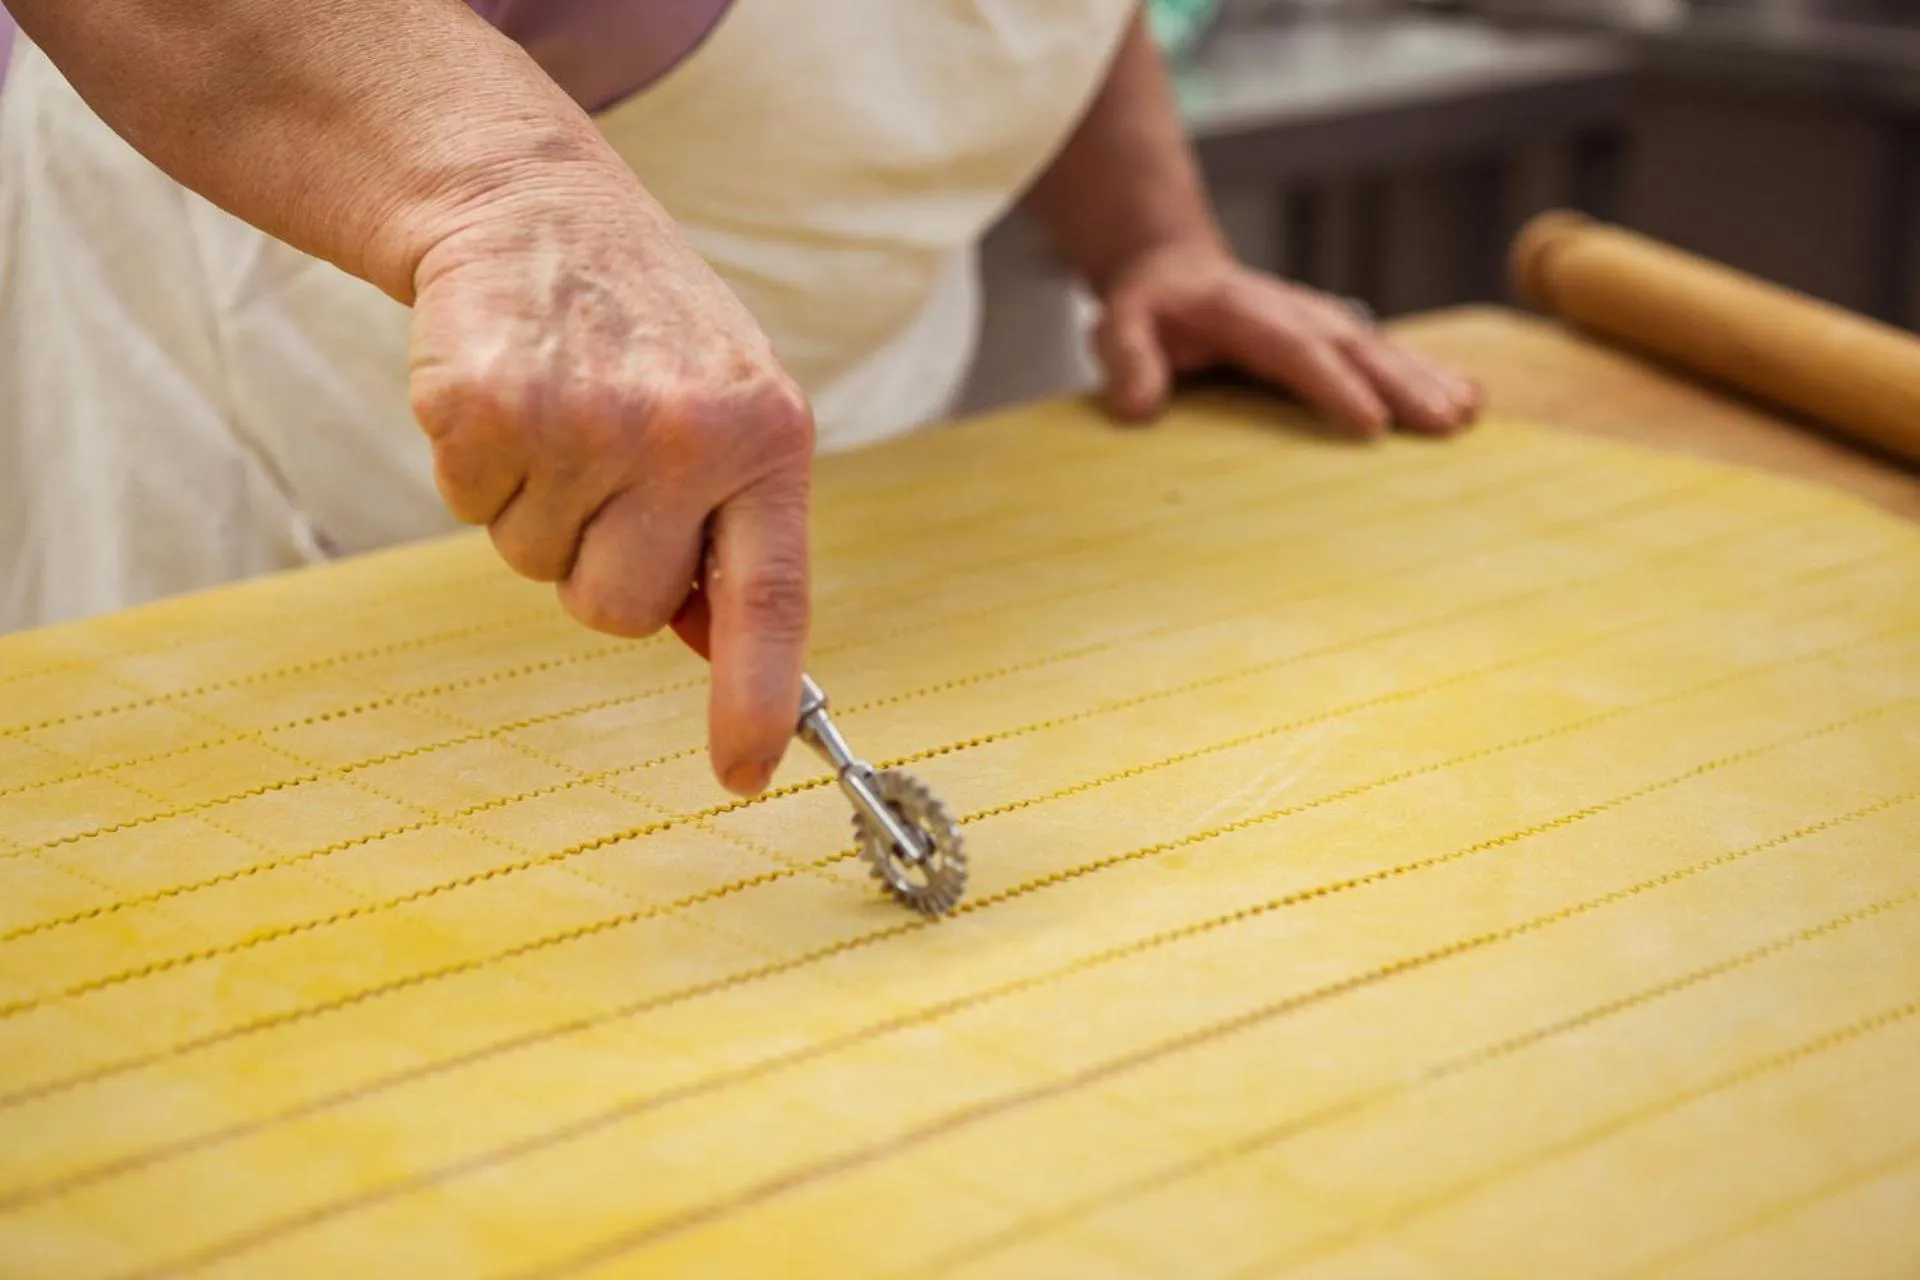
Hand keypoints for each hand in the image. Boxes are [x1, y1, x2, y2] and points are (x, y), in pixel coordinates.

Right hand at [407, 180, 812, 797]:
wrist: (537, 204)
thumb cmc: (647, 330)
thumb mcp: (731, 407)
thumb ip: (733, 528)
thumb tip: (718, 656)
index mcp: (770, 438)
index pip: (773, 600)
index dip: (757, 697)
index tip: (743, 773)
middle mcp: (686, 435)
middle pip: (617, 611)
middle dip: (598, 566)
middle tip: (601, 468)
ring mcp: (584, 421)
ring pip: (536, 564)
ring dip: (536, 508)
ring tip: (559, 413)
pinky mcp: (485, 406)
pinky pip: (468, 506)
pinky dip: (474, 466)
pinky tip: (507, 394)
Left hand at [1093, 240, 1481, 435]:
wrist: (1175, 271)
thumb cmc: (1148, 309)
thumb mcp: (1118, 325)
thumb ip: (1126, 359)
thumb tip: (1137, 407)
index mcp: (1245, 311)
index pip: (1294, 350)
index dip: (1334, 385)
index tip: (1371, 422)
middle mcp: (1295, 311)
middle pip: (1355, 348)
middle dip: (1403, 385)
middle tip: (1445, 423)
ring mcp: (1322, 321)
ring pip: (1381, 350)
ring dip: (1427, 380)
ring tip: (1466, 414)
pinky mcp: (1338, 336)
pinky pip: (1387, 355)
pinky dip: (1430, 373)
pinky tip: (1469, 399)